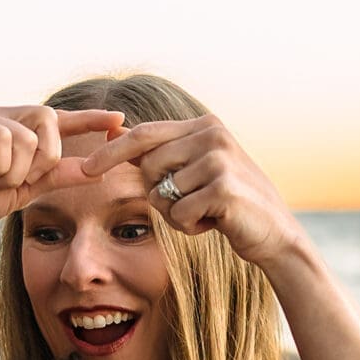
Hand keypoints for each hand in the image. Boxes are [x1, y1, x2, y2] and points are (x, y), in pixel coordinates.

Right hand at [0, 104, 122, 240]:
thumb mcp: (23, 192)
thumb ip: (55, 176)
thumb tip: (94, 168)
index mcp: (16, 129)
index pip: (59, 119)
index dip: (89, 119)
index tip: (120, 120)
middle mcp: (0, 114)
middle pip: (48, 120)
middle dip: (45, 158)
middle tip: (19, 182)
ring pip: (28, 135)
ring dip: (16, 171)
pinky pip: (3, 139)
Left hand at [82, 114, 307, 271]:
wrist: (275, 234)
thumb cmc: (229, 205)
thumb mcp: (196, 171)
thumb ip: (162, 153)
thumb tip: (114, 132)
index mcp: (204, 125)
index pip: (144, 134)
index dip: (111, 152)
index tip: (84, 169)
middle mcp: (212, 134)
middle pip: (149, 167)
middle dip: (159, 193)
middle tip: (191, 203)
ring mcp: (219, 159)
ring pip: (161, 193)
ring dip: (176, 214)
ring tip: (206, 213)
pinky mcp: (223, 187)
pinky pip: (179, 213)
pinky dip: (190, 227)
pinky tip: (215, 223)